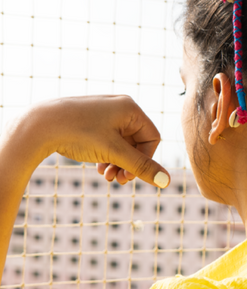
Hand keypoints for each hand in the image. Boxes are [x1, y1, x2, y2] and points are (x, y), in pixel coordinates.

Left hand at [30, 95, 170, 187]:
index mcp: (130, 108)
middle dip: (129, 164)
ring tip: (106, 177)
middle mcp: (120, 107)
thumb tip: (167, 182)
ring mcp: (105, 113)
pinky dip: (107, 156)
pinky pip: (108, 140)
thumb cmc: (78, 133)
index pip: (152, 138)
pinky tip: (97, 168)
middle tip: (117, 181)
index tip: (129, 176)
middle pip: (137, 142)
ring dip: (118, 163)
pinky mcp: (92, 120)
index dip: (145, 160)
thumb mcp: (113, 152)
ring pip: (122, 144)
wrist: (38, 125)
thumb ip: (141, 167)